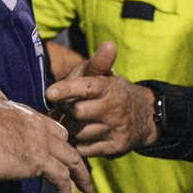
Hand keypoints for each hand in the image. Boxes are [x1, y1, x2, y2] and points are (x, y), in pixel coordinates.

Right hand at [0, 83, 90, 192]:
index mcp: (26, 113)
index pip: (52, 127)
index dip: (58, 140)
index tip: (61, 152)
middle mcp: (38, 126)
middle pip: (66, 142)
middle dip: (75, 156)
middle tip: (80, 170)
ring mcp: (40, 144)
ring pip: (71, 159)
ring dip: (80, 176)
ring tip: (85, 188)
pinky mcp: (37, 162)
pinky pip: (60, 178)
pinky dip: (66, 190)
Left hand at [46, 41, 158, 158]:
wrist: (142, 116)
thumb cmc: (110, 92)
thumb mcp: (104, 75)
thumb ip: (98, 62)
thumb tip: (109, 43)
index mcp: (109, 87)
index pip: (86, 86)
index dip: (66, 89)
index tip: (49, 93)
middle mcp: (114, 108)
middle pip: (77, 112)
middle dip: (69, 111)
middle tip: (70, 108)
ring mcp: (116, 129)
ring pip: (80, 133)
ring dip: (74, 128)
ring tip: (80, 122)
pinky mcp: (115, 147)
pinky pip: (85, 149)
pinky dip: (81, 143)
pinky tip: (88, 134)